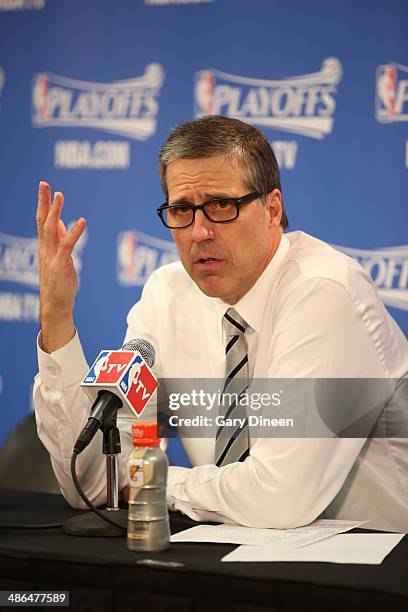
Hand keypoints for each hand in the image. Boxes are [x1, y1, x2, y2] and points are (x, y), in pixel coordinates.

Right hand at [36, 181, 85, 352]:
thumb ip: (60, 241)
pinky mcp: (60, 266)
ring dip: (55, 212)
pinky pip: (67, 246)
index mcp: (45, 247)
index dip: (43, 203)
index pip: (42, 221)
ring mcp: (52, 257)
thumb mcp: (60, 258)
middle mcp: (45, 250)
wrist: (56, 306)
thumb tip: (61, 224)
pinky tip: (81, 221)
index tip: (45, 187)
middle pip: (42, 221)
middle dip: (44, 202)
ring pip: (51, 230)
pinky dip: (74, 233)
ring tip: (60, 195)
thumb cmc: (59, 284)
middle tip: (44, 184)